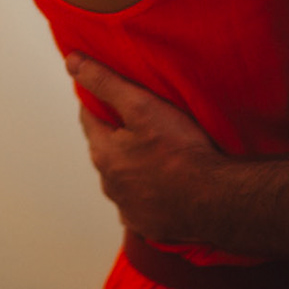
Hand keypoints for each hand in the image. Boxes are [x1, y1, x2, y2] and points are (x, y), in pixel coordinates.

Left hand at [68, 52, 222, 242]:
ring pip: (122, 180)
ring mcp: (129, 209)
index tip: (110, 94)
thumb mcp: (141, 105)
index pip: (89, 118)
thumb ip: (105, 82)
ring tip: (155, 154)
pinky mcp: (149, 226)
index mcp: (104, 154)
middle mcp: (110, 184)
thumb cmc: (181, 151)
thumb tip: (72, 62)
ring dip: (131, 167)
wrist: (217, 200)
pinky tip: (164, 186)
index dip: (99, 102)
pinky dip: (148, 194)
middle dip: (115, 135)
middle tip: (139, 122)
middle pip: (106, 151)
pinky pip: (141, 206)